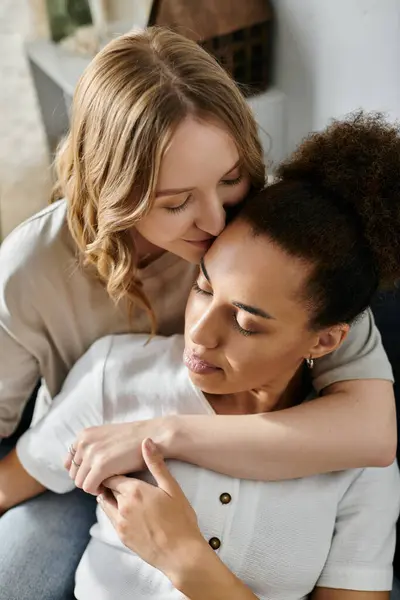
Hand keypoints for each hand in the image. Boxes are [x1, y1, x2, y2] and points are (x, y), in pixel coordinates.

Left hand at [64, 419, 175, 494]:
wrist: (155, 436)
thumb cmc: (133, 440)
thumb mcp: (106, 436)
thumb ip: (89, 446)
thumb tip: (72, 463)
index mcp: (84, 435)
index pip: (69, 463)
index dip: (83, 472)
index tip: (96, 475)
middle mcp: (84, 442)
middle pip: (74, 474)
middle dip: (88, 479)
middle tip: (105, 480)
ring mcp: (92, 453)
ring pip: (80, 482)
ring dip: (93, 486)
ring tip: (109, 483)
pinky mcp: (101, 465)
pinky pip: (89, 487)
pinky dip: (98, 490)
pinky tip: (110, 486)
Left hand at [98, 438, 205, 578]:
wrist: (181, 554)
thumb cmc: (181, 520)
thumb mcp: (172, 488)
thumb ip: (156, 464)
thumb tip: (146, 442)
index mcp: (134, 491)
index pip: (113, 475)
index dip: (115, 470)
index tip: (119, 466)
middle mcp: (122, 506)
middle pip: (107, 488)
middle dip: (111, 481)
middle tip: (118, 476)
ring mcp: (120, 523)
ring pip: (105, 504)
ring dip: (109, 496)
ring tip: (119, 491)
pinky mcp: (122, 537)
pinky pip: (111, 519)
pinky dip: (112, 511)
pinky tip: (124, 509)